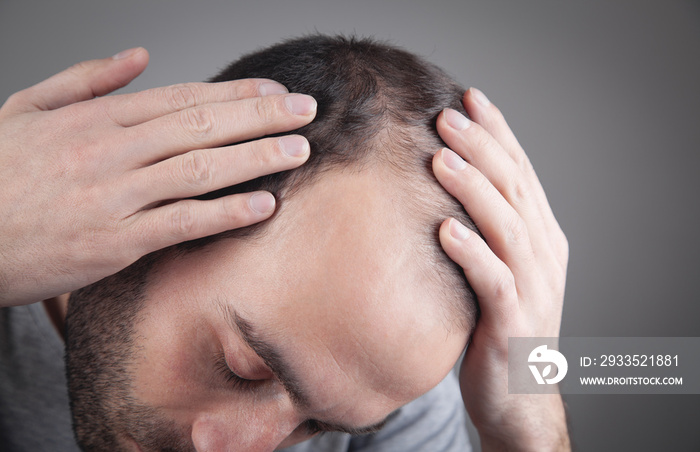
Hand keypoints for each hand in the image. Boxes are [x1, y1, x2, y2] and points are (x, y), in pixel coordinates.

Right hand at [0, 48, 316, 306]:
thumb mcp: (26, 109)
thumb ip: (85, 81)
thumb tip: (138, 56)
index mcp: (94, 119)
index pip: (181, 97)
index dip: (236, 92)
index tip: (276, 90)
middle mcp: (109, 151)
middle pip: (201, 125)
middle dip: (261, 116)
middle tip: (306, 112)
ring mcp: (113, 196)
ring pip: (199, 169)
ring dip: (255, 158)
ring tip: (298, 151)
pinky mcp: (113, 243)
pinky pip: (181, 223)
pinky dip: (225, 213)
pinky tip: (263, 206)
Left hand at [433, 88, 569, 450]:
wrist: (517, 395)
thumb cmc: (497, 326)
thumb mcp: (495, 268)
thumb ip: (482, 228)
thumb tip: (441, 182)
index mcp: (541, 236)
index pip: (520, 171)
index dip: (498, 132)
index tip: (470, 98)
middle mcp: (543, 254)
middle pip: (514, 189)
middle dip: (482, 148)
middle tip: (446, 116)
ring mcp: (533, 288)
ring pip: (506, 227)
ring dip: (475, 189)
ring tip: (441, 158)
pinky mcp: (513, 322)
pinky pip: (494, 280)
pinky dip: (472, 252)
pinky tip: (445, 229)